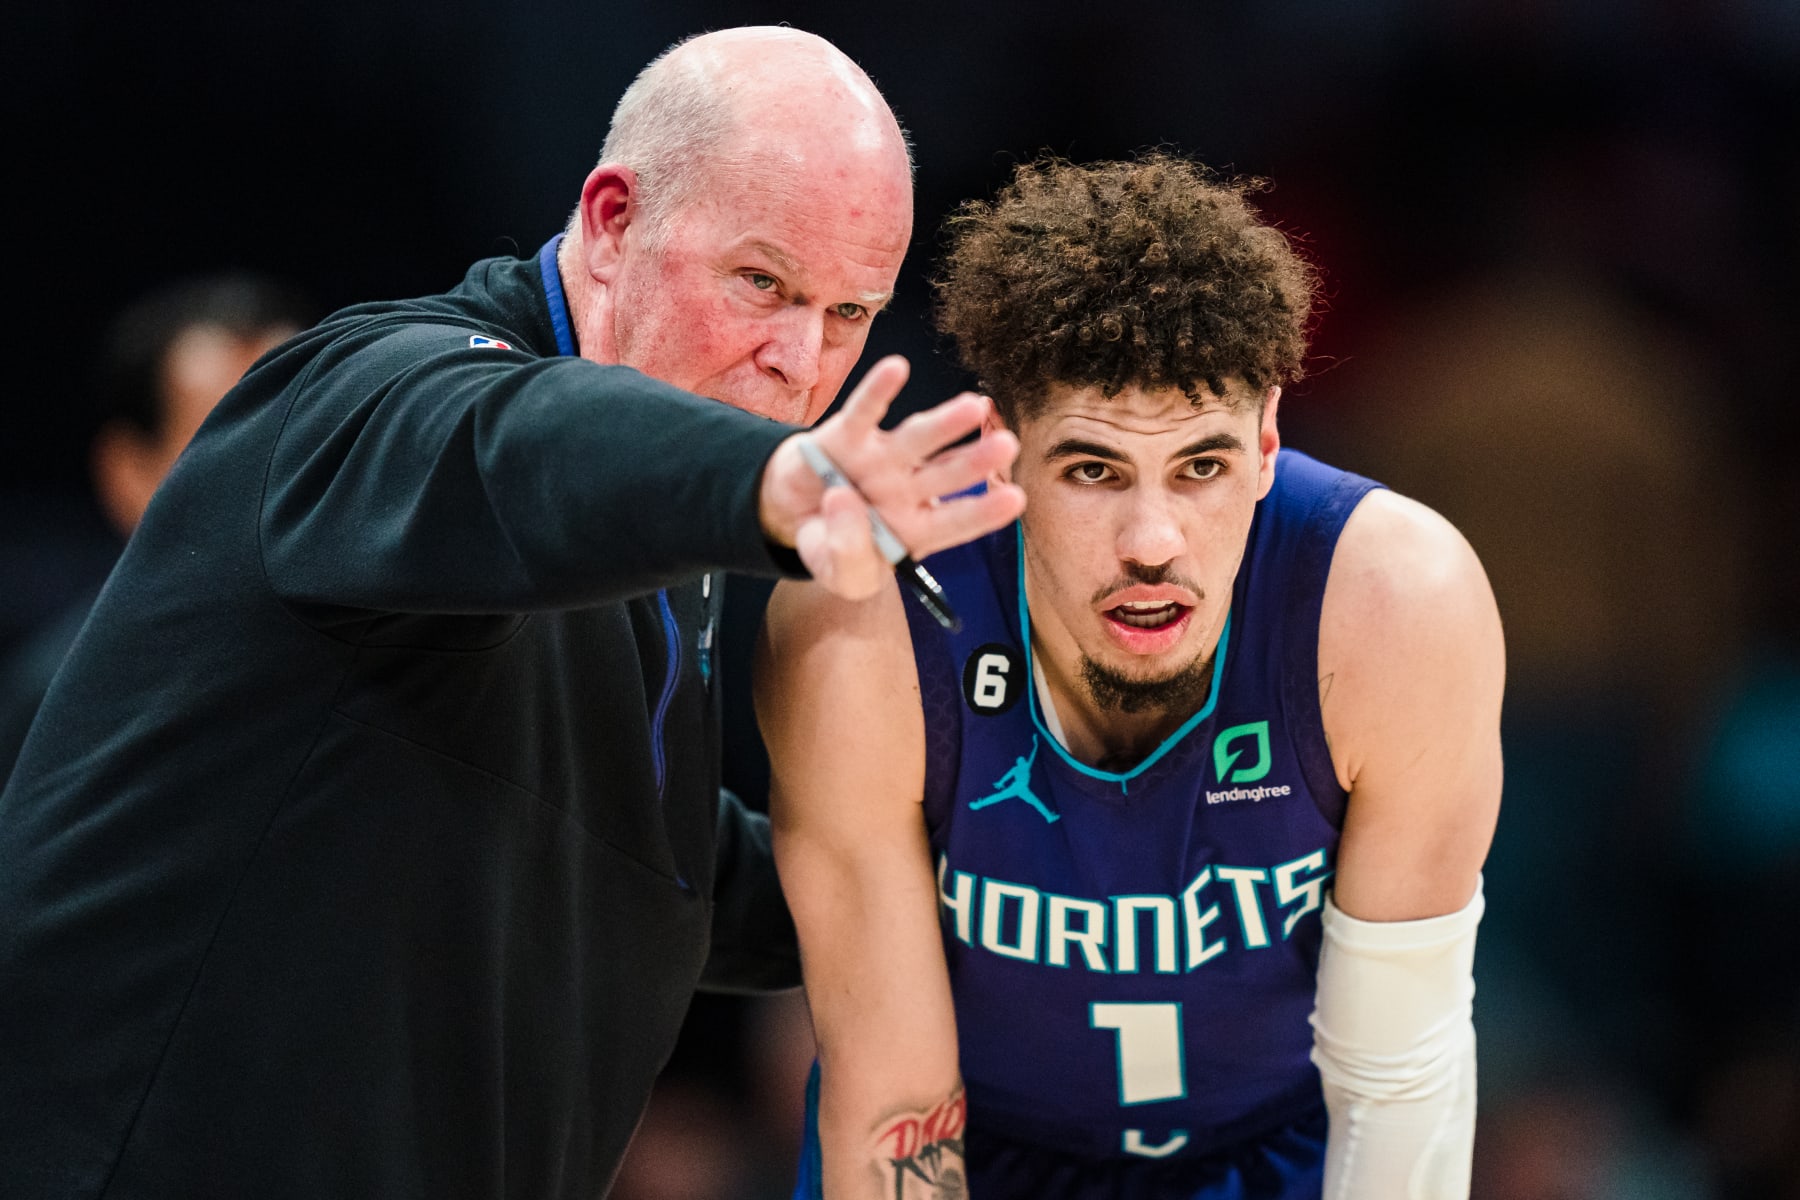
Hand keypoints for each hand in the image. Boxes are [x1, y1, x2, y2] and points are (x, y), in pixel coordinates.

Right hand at [759, 355, 1025, 598]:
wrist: (789, 515)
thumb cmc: (830, 545)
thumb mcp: (840, 572)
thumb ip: (847, 553)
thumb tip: (844, 500)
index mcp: (915, 529)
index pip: (955, 522)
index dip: (983, 512)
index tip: (1014, 499)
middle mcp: (907, 489)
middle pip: (945, 474)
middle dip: (975, 460)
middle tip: (1007, 445)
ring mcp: (881, 458)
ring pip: (916, 439)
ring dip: (944, 423)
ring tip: (974, 406)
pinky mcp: (848, 434)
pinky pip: (864, 411)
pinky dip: (878, 390)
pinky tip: (897, 368)